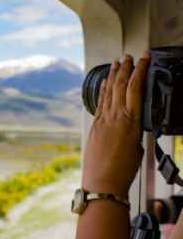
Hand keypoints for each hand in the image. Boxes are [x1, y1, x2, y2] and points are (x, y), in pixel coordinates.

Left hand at [82, 51, 150, 197]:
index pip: (136, 87)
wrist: (102, 182)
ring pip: (109, 91)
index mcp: (132, 120)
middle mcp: (116, 116)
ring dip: (113, 75)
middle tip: (129, 55)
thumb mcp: (138, 146)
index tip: (144, 57)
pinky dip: (103, 91)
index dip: (141, 69)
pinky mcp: (94, 125)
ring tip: (117, 63)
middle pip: (121, 85)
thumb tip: (134, 122)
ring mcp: (103, 119)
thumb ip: (136, 129)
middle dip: (126, 67)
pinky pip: (100, 103)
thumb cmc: (123, 170)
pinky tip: (104, 83)